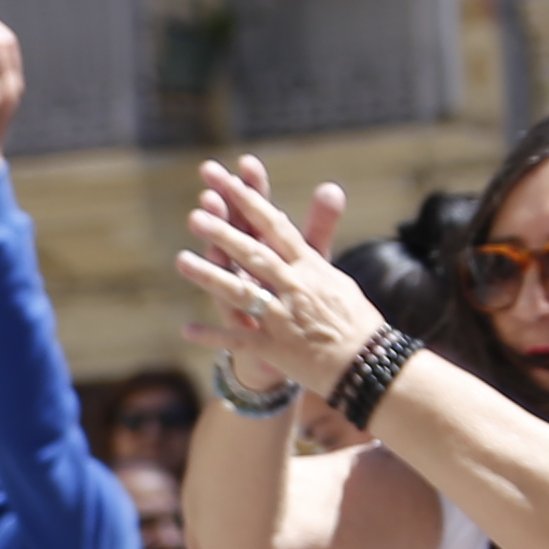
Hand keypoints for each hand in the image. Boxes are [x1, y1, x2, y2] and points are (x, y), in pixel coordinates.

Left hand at [173, 157, 375, 400]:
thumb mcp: (337, 276)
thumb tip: (329, 188)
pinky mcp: (275, 348)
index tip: (231, 181)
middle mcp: (295, 287)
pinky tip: (187, 330)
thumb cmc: (354, 320)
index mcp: (311, 268)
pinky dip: (213, 336)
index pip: (277, 228)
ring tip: (182, 260)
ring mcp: (282, 318)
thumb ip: (322, 234)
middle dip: (224, 233)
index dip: (253, 204)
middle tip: (197, 214)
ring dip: (210, 276)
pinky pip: (239, 341)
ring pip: (241, 292)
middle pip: (254, 255)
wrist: (367, 366)